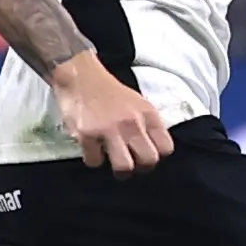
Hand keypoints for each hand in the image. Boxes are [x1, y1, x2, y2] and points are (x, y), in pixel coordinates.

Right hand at [51, 50, 173, 175]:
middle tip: (129, 161)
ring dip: (118, 170)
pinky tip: (91, 149)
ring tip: (111, 160)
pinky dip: (93, 159)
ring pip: (125, 167)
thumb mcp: (138, 102)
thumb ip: (146, 124)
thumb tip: (152, 148)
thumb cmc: (109, 91)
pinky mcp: (87, 135)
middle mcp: (132, 122)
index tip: (144, 152)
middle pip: (149, 161)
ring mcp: (109, 130)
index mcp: (147, 114)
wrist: (80, 75)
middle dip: (139, 167)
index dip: (156, 155)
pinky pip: (95, 161)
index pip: (166, 148)